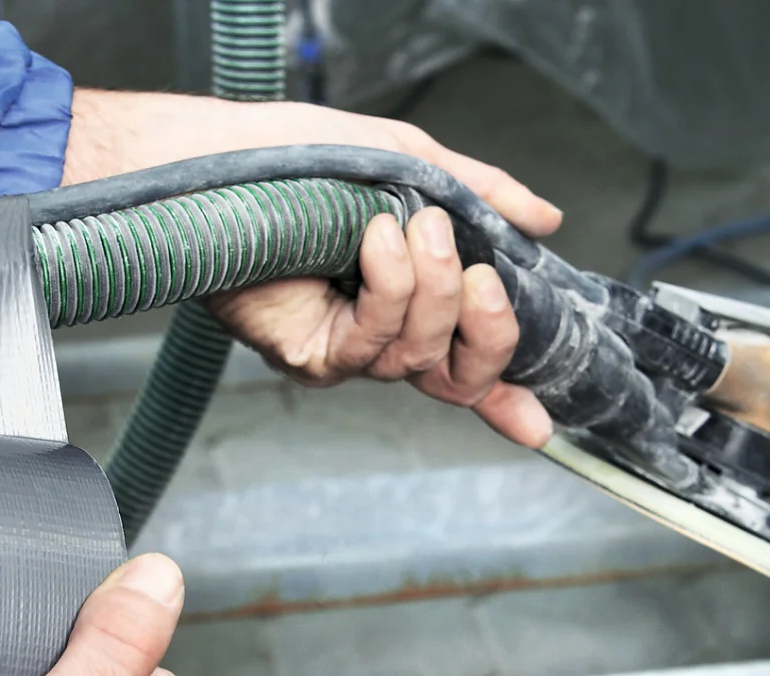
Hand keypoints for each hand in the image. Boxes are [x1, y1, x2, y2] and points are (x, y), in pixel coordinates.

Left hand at [61, 89, 559, 446]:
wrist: (225, 157)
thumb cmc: (305, 158)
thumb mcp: (414, 163)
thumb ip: (483, 195)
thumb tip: (544, 219)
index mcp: (414, 302)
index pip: (470, 361)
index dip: (507, 397)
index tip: (539, 424)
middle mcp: (383, 338)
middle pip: (460, 376)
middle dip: (488, 330)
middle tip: (483, 275)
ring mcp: (347, 352)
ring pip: (419, 356)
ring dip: (432, 289)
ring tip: (416, 227)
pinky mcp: (310, 355)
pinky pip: (368, 346)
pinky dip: (386, 289)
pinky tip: (375, 241)